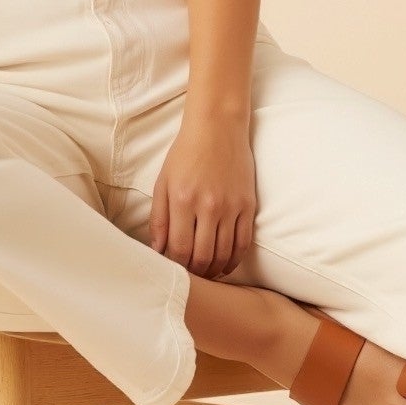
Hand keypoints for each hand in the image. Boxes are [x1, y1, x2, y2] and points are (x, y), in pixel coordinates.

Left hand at [148, 111, 257, 277]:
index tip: (172, 271)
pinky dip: (234, 259)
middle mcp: (208, 206)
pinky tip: (225, 265)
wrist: (218, 127)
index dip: (175, 266)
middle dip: (194, 272)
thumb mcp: (163, 183)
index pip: (179, 249)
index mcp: (183, 200)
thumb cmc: (185, 154)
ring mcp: (231, 207)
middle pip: (202, 256)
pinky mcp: (247, 205)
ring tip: (205, 273)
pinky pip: (243, 242)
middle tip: (189, 277)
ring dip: (213, 270)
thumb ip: (159, 219)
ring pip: (224, 254)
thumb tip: (157, 250)